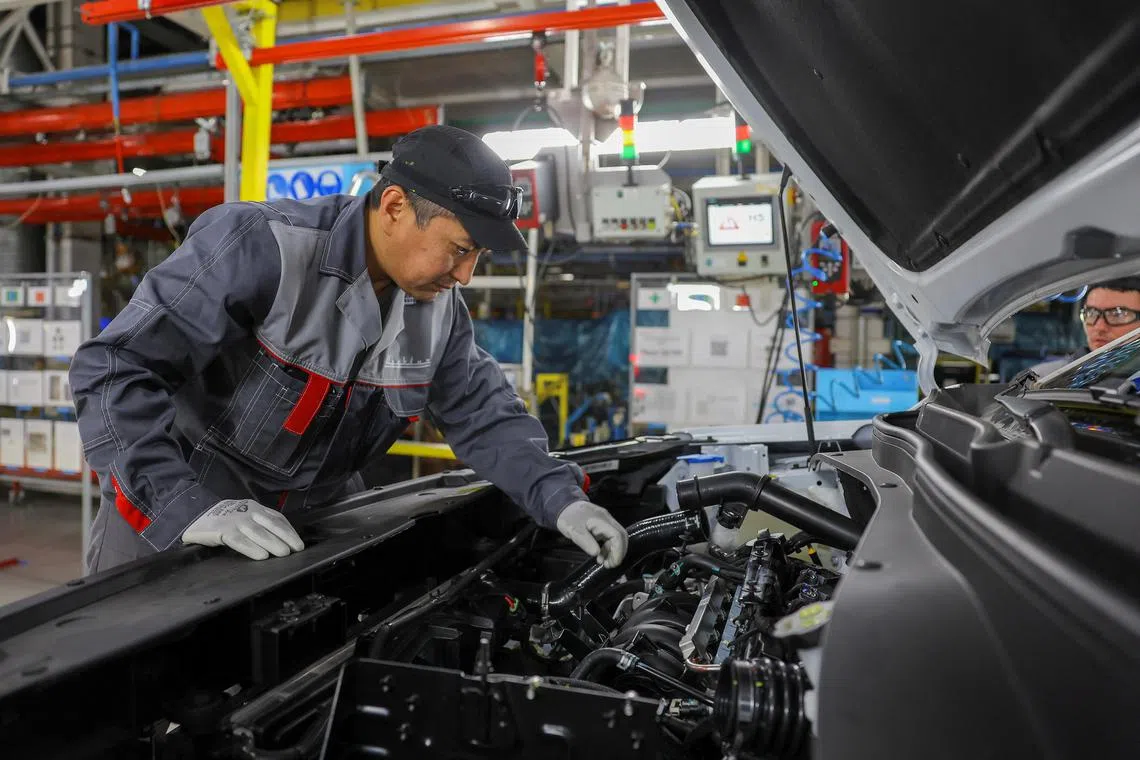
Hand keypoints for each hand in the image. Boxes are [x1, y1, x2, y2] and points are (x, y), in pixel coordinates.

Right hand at [182, 499, 304, 559]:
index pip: (277, 519)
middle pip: (271, 524)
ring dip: (273, 543)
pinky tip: (261, 556)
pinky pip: (239, 540)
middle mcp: (247, 512)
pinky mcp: (222, 531)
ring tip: (284, 553)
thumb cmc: (225, 520)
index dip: (289, 531)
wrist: (195, 514)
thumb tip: (282, 541)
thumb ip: (260, 524)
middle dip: (286, 537)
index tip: (299, 544)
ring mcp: (235, 521)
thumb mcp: (244, 516)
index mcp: (255, 508)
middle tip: (296, 549)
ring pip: (258, 532)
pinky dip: (251, 548)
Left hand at [556, 500, 627, 568]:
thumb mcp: (573, 530)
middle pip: (621, 536)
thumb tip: (596, 553)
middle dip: (618, 553)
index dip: (618, 551)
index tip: (613, 563)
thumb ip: (585, 542)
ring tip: (605, 563)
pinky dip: (608, 548)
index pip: (617, 535)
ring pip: (616, 538)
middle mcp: (607, 520)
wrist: (564, 506)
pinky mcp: (602, 527)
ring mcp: (606, 523)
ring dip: (613, 552)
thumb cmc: (568, 517)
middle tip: (610, 565)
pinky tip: (601, 556)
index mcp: (601, 520)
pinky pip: (610, 538)